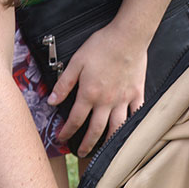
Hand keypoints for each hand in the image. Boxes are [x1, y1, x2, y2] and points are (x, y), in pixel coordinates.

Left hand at [48, 23, 146, 156]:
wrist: (129, 34)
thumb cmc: (102, 45)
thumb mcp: (76, 62)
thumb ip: (63, 84)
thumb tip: (52, 101)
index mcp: (89, 94)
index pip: (75, 120)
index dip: (66, 132)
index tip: (61, 138)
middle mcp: (106, 102)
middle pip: (95, 130)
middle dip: (86, 144)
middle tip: (80, 153)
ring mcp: (123, 99)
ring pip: (115, 128)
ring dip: (107, 142)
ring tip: (102, 150)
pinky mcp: (136, 93)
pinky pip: (135, 114)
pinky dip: (132, 125)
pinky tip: (127, 133)